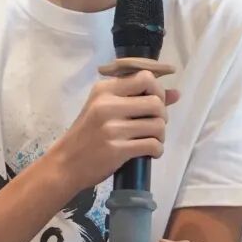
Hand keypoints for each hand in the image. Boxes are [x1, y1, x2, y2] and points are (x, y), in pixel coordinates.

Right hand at [49, 70, 179, 190]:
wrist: (65, 163)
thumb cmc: (87, 134)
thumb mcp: (105, 108)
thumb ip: (138, 98)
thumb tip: (176, 93)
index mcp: (104, 89)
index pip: (144, 77)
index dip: (158, 90)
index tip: (154, 103)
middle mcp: (108, 105)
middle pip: (156, 102)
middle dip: (162, 115)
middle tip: (154, 125)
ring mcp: (112, 128)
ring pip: (158, 125)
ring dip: (161, 135)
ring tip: (152, 140)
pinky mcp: (117, 149)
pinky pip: (152, 145)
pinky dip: (157, 150)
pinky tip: (150, 152)